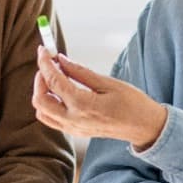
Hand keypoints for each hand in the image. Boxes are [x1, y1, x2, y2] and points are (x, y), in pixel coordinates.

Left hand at [31, 47, 166, 149]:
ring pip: (42, 111)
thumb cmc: (132, 103)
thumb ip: (80, 72)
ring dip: (42, 92)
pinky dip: (48, 103)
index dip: (45, 63)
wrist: (143, 127)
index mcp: (82, 105)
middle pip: (40, 99)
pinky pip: (51, 119)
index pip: (54, 81)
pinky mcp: (75, 132)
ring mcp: (73, 129)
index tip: (43, 49)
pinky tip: (59, 91)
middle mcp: (73, 120)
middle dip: (39, 78)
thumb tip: (60, 60)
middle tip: (48, 63)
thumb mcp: (108, 82)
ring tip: (54, 76)